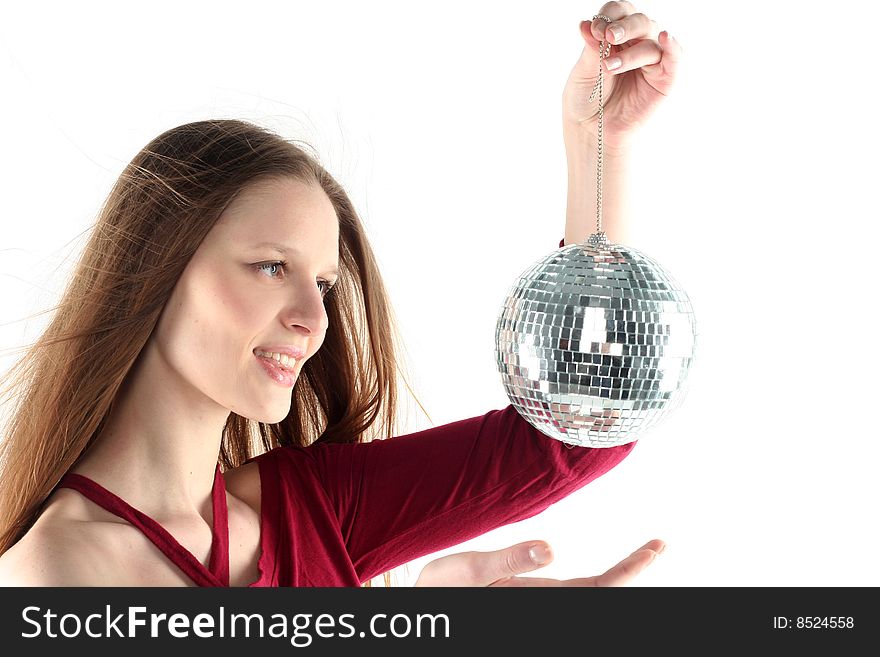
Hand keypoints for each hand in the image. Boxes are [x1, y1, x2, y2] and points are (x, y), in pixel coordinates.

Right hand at [413, 538, 664, 586]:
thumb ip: (509, 562)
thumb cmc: (439, 592)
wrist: (419, 609)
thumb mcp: (467, 571)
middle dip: (632, 569)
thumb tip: (554, 548)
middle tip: (659, 545)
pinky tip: (605, 578)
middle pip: (602, 592)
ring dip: (618, 577)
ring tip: (645, 554)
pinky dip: (597, 584)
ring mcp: (537, 604)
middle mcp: (543, 604)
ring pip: (589, 593)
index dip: (630, 570)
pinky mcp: (527, 600)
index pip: (597, 588)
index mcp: (535, 598)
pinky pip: (571, 594)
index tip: (657, 548)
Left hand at [562, 1, 681, 148]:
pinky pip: (674, 57)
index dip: (608, 16)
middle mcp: (638, 42)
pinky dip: (672, 46)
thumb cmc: (588, 99)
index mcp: (617, 34)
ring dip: (631, 52)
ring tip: (609, 67)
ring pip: (652, 40)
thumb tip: (587, 23)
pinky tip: (665, 38)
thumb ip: (591, 48)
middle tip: (608, 36)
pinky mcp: (665, 78)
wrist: (593, 130)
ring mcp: (653, 60)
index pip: (619, 11)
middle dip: (623, 27)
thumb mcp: (584, 71)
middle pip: (639, 21)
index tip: (593, 29)